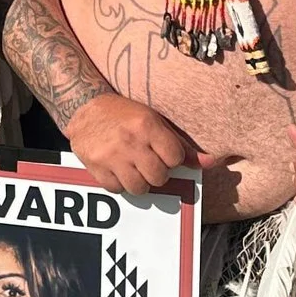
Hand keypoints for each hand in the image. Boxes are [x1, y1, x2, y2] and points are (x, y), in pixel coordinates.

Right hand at [61, 93, 193, 196]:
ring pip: (139, 188)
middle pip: (159, 177)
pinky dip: (120, 183)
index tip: (162, 152)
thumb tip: (211, 163)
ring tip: (135, 168)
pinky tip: (118, 169)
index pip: (175, 159)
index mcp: (147, 125)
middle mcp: (130, 141)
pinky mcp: (96, 166)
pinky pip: (117, 189)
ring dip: (140, 182)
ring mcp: (111, 155)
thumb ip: (182, 145)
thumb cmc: (125, 114)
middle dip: (157, 173)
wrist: (84, 107)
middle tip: (148, 162)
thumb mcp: (155, 121)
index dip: (171, 159)